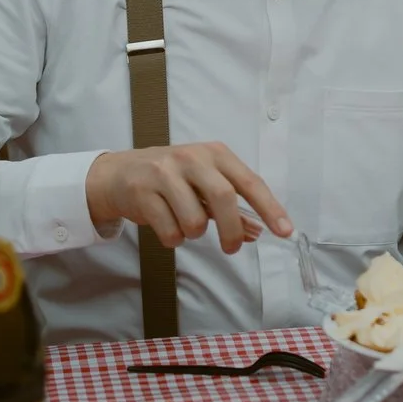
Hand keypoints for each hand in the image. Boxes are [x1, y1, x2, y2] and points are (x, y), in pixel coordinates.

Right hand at [85, 143, 292, 254]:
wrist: (118, 174)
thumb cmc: (170, 178)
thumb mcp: (203, 183)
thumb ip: (232, 206)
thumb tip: (258, 230)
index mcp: (214, 153)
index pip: (249, 181)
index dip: (269, 207)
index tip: (284, 231)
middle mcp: (191, 157)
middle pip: (224, 197)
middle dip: (232, 230)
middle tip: (231, 248)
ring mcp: (164, 173)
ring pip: (195, 220)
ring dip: (194, 233)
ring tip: (184, 224)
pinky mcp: (142, 192)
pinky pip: (170, 231)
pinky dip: (173, 239)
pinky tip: (166, 225)